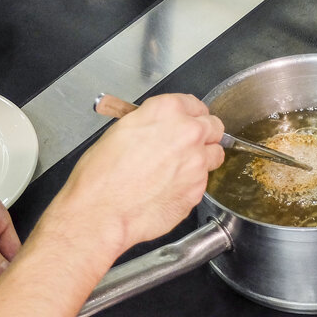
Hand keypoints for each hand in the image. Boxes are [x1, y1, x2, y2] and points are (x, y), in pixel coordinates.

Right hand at [48, 93, 224, 254]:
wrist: (102, 211)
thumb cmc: (101, 175)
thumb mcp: (121, 131)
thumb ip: (151, 124)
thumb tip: (158, 129)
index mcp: (167, 111)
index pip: (195, 105)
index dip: (191, 115)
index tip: (188, 121)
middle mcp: (188, 133)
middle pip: (214, 127)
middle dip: (204, 135)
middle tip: (188, 145)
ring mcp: (197, 163)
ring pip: (215, 155)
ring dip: (203, 159)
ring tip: (180, 170)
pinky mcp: (198, 190)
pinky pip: (203, 182)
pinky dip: (192, 185)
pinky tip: (170, 190)